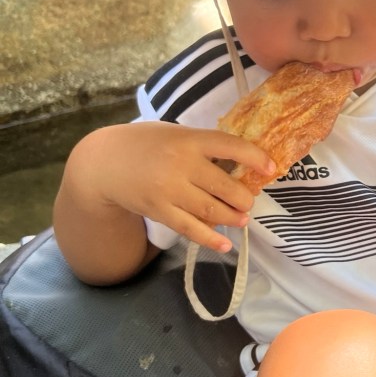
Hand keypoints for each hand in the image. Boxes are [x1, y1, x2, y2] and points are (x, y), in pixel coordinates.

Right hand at [66, 121, 275, 252]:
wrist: (102, 164)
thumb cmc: (144, 144)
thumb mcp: (174, 134)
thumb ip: (202, 146)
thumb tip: (238, 164)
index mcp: (188, 139)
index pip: (230, 146)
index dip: (255, 158)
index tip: (271, 168)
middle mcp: (181, 164)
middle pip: (225, 186)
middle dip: (244, 197)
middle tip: (249, 201)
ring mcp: (169, 190)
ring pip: (212, 210)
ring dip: (233, 217)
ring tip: (242, 219)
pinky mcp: (159, 211)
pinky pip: (190, 229)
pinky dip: (211, 239)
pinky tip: (225, 243)